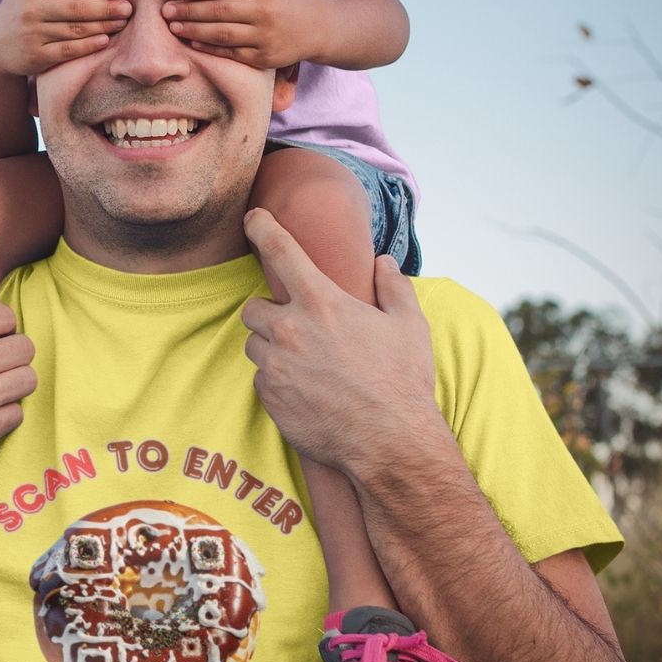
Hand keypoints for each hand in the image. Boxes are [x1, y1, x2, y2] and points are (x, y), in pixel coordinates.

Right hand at [0, 0, 130, 76]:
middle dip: (105, 7)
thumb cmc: (17, 11)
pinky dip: (88, 46)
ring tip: (122, 22)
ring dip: (102, 26)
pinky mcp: (37, 57)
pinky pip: (68, 50)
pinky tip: (104, 40)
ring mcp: (34, 35)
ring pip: (75, 29)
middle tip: (127, 7)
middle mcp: (31, 11)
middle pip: (75, 8)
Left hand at [162, 0, 318, 67]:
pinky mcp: (262, 58)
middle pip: (221, 11)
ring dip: (194, 30)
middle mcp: (265, 13)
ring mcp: (264, 37)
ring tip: (173, 27)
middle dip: (190, 11)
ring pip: (223, 34)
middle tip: (166, 10)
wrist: (315, 29)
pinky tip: (192, 42)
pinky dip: (210, 48)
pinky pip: (231, 53)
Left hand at [241, 208, 438, 474]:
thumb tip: (383, 262)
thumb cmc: (402, 381)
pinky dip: (277, 381)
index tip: (252, 218)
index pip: (279, 250)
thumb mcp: (409, 325)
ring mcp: (275, 365)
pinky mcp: (269, 397)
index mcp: (321, 301)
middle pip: (253, 308)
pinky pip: (262, 380)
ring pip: (255, 345)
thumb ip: (393, 286)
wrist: (389, 443)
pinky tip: (308, 392)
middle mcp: (289, 329)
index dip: (262, 228)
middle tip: (299, 329)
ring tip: (309, 365)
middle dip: (271, 314)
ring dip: (273, 348)